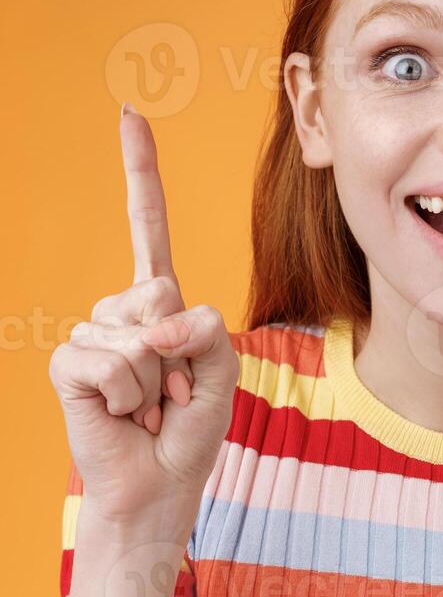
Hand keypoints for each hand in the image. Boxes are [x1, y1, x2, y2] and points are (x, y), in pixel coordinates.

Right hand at [47, 105, 238, 529]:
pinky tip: (124, 413)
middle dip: (181, 350)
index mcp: (160, 302)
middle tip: (173, 391)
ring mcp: (90, 334)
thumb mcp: (221, 368)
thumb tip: (158, 320)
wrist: (159, 482)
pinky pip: (109, 361)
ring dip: (156, 383)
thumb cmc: (190, 425)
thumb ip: (204, 330)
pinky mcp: (67, 364)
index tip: (129, 114)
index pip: (146, 224)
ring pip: (137, 335)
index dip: (138, 171)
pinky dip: (130, 395)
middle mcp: (121, 310)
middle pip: (159, 291)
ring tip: (149, 407)